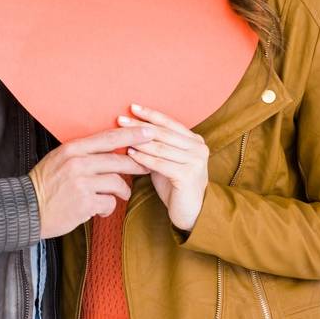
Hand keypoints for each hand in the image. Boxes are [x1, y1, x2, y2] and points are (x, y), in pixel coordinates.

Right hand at [29, 126, 151, 238]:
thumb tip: (111, 151)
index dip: (131, 134)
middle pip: (118, 160)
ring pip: (117, 182)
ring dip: (122, 190)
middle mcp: (77, 163)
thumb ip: (83, 153)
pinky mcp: (84, 202)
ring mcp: (81, 183)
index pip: (108, 138)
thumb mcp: (59, 159)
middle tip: (147, 167)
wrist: (27, 208)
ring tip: (120, 194)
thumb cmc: (45, 184)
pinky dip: (108, 207)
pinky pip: (109, 202)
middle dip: (137, 164)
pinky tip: (100, 209)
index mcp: (72, 149)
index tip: (148, 132)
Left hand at [120, 103, 208, 232]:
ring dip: (139, 141)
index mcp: (195, 140)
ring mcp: (196, 162)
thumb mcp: (166, 159)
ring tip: (121, 136)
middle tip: (120, 119)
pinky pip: (160, 163)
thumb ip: (156, 144)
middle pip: (164, 133)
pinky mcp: (188, 176)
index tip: (132, 107)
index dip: (151, 114)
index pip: (170, 123)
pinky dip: (144, 158)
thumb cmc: (174, 184)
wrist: (190, 212)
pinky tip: (130, 154)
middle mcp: (199, 148)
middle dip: (140, 126)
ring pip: (161, 147)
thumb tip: (131, 128)